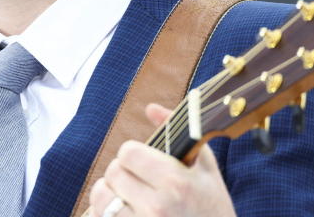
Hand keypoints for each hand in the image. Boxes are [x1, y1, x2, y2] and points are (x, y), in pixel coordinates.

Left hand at [88, 103, 236, 216]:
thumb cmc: (213, 210)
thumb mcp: (206, 171)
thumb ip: (179, 134)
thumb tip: (151, 107)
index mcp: (176, 182)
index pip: (128, 152)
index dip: (133, 154)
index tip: (143, 163)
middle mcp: (157, 207)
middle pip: (113, 172)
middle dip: (122, 174)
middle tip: (137, 182)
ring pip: (100, 197)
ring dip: (109, 195)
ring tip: (127, 199)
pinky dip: (102, 214)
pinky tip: (124, 214)